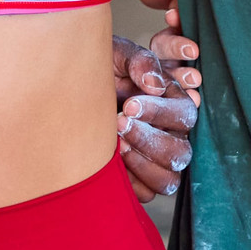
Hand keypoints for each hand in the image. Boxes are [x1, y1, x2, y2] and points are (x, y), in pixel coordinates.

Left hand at [113, 12, 201, 201]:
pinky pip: (148, 193)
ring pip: (169, 177)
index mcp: (172, 103)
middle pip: (181, 151)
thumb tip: (155, 85)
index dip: (160, 112)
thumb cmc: (99, 72)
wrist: (66, 96)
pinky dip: (132, 182)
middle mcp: (171, 135)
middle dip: (149, 140)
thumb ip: (139, 61)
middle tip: (119, 124)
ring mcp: (157, 161)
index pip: (184, 114)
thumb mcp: (117, 56)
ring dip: (143, 164)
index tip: (130, 105)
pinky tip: (113, 163)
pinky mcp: (141, 181)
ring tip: (117, 146)